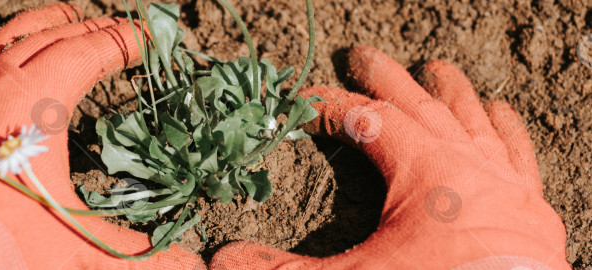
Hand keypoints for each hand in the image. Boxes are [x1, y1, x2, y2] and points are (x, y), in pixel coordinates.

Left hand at [0, 3, 202, 268]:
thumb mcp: (79, 252)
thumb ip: (138, 254)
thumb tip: (189, 265)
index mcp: (37, 106)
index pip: (88, 53)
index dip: (121, 41)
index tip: (145, 38)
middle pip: (47, 39)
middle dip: (86, 29)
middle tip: (112, 29)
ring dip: (35, 27)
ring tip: (60, 18)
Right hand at [210, 46, 569, 268]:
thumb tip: (224, 261)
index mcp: (424, 169)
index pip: (368, 120)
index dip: (331, 105)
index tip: (304, 101)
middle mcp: (468, 164)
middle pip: (420, 105)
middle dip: (387, 79)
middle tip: (363, 55)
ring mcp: (505, 184)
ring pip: (473, 120)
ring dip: (450, 93)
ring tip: (438, 71)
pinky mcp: (530, 208)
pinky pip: (518, 153)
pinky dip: (507, 130)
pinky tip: (500, 114)